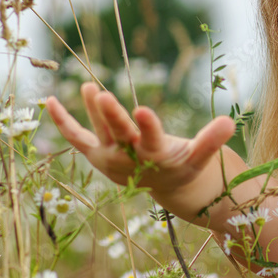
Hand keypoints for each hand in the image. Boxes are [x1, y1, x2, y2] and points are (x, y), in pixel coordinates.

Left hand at [46, 82, 235, 195]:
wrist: (164, 189)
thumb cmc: (184, 168)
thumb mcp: (201, 157)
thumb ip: (212, 140)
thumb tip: (229, 122)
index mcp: (157, 159)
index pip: (152, 142)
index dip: (148, 128)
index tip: (144, 110)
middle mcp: (129, 160)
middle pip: (119, 135)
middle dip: (111, 116)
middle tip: (102, 95)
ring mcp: (109, 157)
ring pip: (99, 132)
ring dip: (92, 110)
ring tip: (88, 87)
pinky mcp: (96, 154)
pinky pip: (76, 138)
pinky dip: (62, 121)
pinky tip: (48, 100)